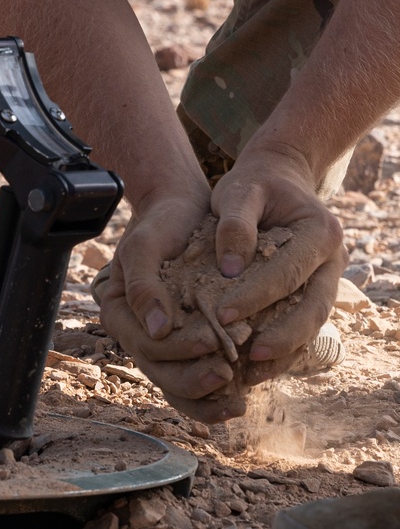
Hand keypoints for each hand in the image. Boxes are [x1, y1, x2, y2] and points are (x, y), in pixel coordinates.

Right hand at [99, 192, 242, 421]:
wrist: (184, 209)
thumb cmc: (162, 224)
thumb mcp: (145, 245)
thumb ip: (144, 285)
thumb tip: (157, 329)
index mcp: (120, 315)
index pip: (147, 346)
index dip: (178, 351)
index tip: (211, 342)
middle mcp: (139, 335)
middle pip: (162, 373)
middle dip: (194, 380)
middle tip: (227, 372)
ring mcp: (164, 343)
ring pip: (178, 385)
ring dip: (206, 398)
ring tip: (238, 400)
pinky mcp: (189, 344)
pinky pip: (198, 377)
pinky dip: (216, 395)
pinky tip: (241, 397)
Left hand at [210, 144, 348, 382]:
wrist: (276, 179)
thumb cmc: (253, 185)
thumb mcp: (238, 192)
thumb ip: (234, 225)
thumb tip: (230, 268)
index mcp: (321, 232)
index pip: (287, 273)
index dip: (254, 297)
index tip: (220, 315)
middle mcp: (333, 260)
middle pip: (313, 308)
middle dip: (282, 337)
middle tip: (247, 357)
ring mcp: (327, 279)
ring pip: (313, 324)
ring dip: (285, 352)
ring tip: (251, 374)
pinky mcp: (313, 293)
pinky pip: (303, 326)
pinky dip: (283, 349)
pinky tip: (254, 369)